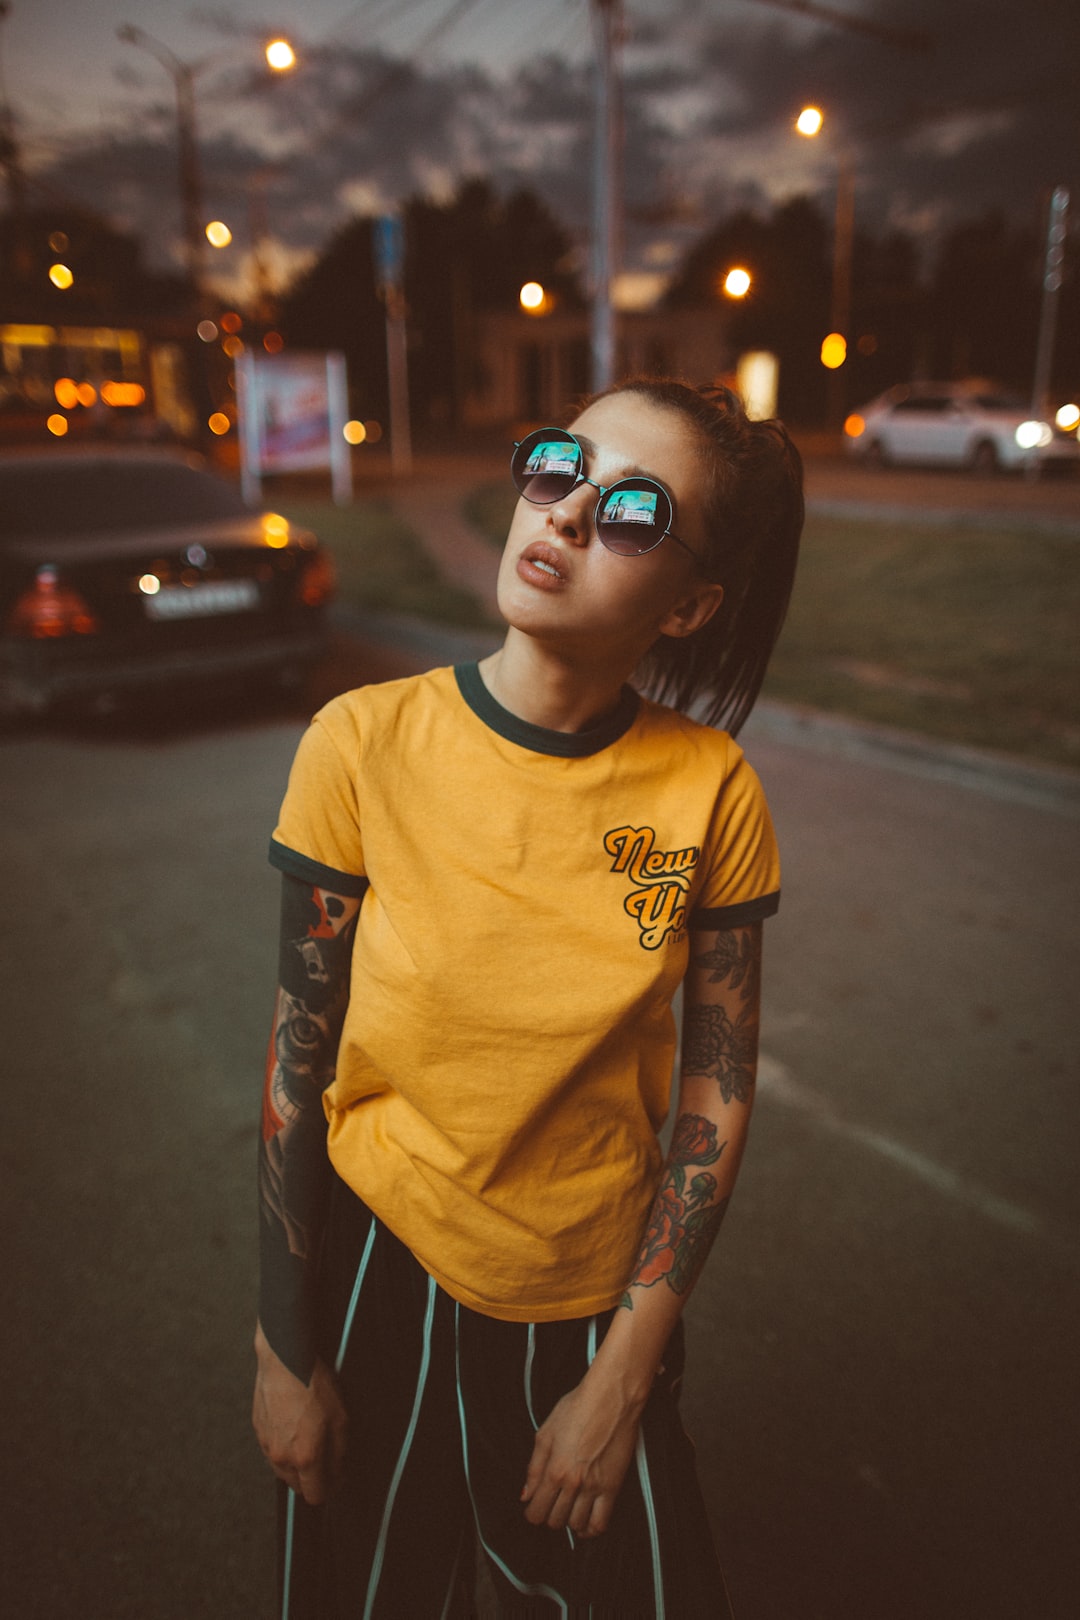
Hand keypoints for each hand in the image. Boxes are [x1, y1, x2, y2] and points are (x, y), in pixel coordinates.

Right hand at [252, 1322, 347, 1505]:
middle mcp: (282, 1456)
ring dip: (297, 1462)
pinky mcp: (258, 1429)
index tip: (338, 1478)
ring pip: (283, 1468)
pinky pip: (272, 1448)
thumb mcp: (341, 1419)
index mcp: (305, 1457)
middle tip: (327, 1455)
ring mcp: (266, 1444)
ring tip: (310, 1436)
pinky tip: (294, 1424)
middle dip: (313, 1477)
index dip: (330, 1490)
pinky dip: (284, 1444)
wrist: (285, 1359)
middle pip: (297, 1486)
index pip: (315, 1495)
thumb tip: (338, 1472)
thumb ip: (339, 1454)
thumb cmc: (314, 1384)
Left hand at [521, 1368, 644, 1538]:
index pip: (537, 1511)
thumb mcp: (546, 1432)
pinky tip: (585, 1524)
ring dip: (568, 1522)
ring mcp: (595, 1487)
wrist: (611, 1398)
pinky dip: (590, 1529)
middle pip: (555, 1521)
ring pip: (576, 1524)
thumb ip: (534, 1467)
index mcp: (554, 1470)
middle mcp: (574, 1483)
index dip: (532, 1513)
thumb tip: (526, 1494)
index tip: (534, 1507)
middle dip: (549, 1516)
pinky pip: (601, 1523)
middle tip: (551, 1505)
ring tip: (567, 1510)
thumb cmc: (578, 1408)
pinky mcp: (613, 1487)